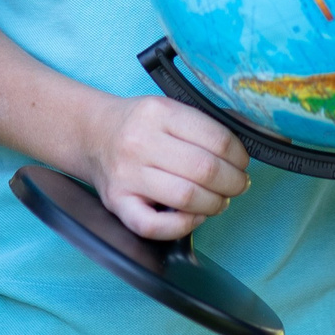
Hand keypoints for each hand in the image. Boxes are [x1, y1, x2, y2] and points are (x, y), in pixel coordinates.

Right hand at [81, 94, 250, 239]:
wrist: (92, 134)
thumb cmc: (138, 124)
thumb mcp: (167, 108)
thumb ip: (201, 125)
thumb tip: (242, 151)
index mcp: (158, 112)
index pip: (216, 139)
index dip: (239, 156)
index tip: (243, 162)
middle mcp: (140, 142)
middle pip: (204, 170)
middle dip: (233, 182)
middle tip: (238, 184)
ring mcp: (127, 175)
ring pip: (186, 198)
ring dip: (215, 204)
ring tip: (220, 200)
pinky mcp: (117, 203)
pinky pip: (154, 226)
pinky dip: (183, 226)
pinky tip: (195, 216)